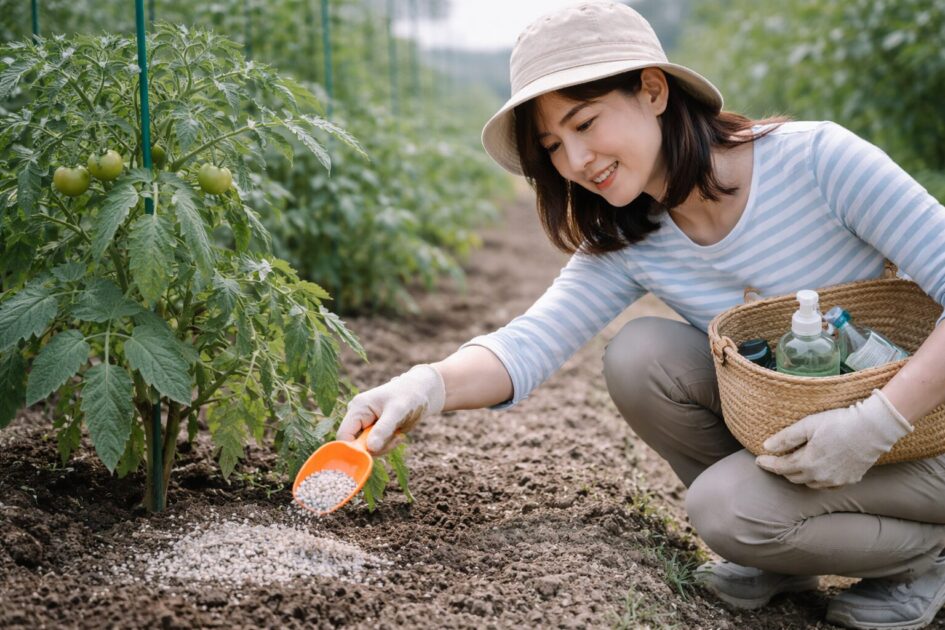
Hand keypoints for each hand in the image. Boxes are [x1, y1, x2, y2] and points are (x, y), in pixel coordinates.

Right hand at [336, 364, 445, 454]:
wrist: (421, 392)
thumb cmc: (409, 396)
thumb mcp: (398, 411)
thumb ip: (383, 429)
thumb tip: (370, 448)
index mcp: (358, 408)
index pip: (343, 436)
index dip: (354, 449)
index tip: (375, 452)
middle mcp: (357, 417)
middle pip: (356, 445)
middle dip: (377, 447)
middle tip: (395, 438)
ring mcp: (365, 425)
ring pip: (367, 449)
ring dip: (385, 446)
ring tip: (398, 433)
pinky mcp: (373, 431)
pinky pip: (376, 447)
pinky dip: (388, 445)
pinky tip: (397, 434)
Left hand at [755, 389, 912, 487]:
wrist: (874, 428)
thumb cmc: (839, 423)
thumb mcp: (808, 425)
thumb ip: (786, 438)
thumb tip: (767, 446)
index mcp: (807, 464)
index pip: (780, 467)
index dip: (767, 463)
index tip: (758, 460)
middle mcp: (820, 477)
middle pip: (793, 477)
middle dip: (782, 469)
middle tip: (775, 460)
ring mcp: (836, 481)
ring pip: (809, 483)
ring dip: (799, 475)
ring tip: (794, 465)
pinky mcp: (850, 480)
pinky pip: (826, 485)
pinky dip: (817, 480)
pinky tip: (816, 472)